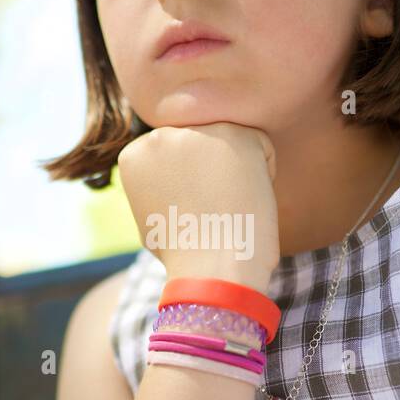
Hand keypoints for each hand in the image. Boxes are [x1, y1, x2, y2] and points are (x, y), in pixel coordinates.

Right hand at [116, 121, 279, 290]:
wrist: (211, 268)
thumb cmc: (183, 254)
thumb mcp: (149, 214)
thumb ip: (157, 182)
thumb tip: (171, 172)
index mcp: (136, 153)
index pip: (175, 155)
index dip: (189, 186)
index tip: (191, 212)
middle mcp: (161, 135)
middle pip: (202, 144)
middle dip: (210, 172)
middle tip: (212, 210)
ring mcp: (198, 131)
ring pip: (230, 142)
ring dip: (236, 170)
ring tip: (228, 205)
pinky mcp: (235, 133)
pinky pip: (260, 147)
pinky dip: (263, 173)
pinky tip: (246, 199)